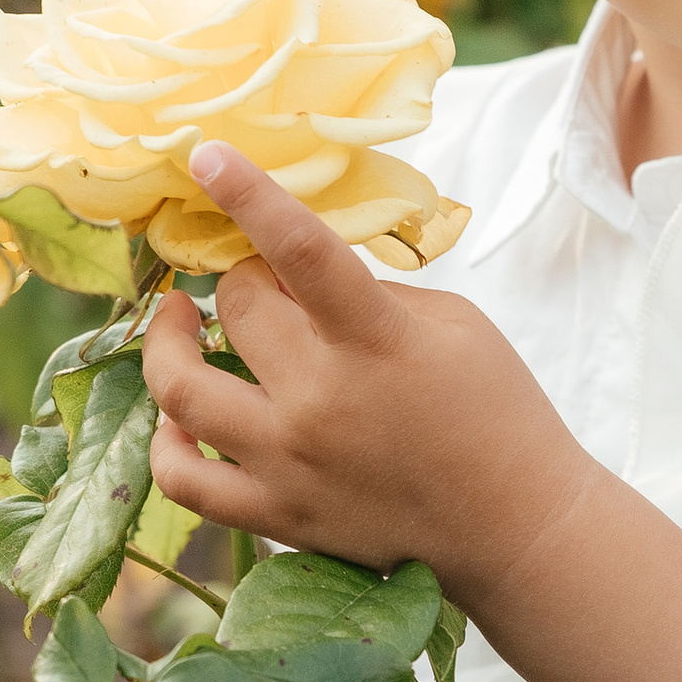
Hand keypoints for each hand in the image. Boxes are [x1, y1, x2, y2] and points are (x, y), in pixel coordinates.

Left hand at [139, 142, 588, 596]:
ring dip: (170, 342)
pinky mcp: (277, 516)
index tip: (207, 155)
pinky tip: (179, 415)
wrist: (515, 527)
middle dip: (243, 278)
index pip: (300, 250)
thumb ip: (370, 292)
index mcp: (378, 342)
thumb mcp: (453, 323)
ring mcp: (291, 464)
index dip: (248, 193)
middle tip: (261, 280)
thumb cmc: (495, 411)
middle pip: (236, 307)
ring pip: (179, 389)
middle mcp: (323, 402)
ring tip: (180, 320)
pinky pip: (181, 478)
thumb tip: (293, 270)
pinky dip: (166, 440)